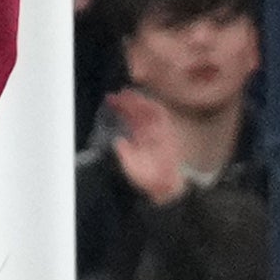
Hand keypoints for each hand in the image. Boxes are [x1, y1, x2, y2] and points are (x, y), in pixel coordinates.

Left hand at [105, 90, 187, 205]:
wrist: (162, 185)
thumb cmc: (145, 177)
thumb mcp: (130, 165)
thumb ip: (124, 153)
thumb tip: (117, 142)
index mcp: (138, 137)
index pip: (129, 119)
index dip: (121, 108)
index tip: (111, 100)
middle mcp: (148, 132)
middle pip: (138, 112)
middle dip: (128, 102)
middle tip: (118, 94)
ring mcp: (159, 132)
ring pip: (149, 112)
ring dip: (140, 102)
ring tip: (129, 96)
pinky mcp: (168, 135)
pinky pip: (163, 119)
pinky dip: (156, 110)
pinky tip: (147, 103)